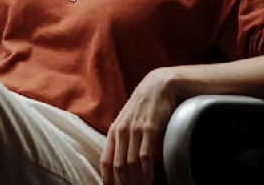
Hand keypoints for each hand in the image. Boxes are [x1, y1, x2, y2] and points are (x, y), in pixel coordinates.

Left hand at [101, 68, 177, 184]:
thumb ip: (125, 139)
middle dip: (124, 183)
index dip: (107, 178)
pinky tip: (149, 180)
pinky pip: (144, 155)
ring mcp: (134, 130)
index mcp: (114, 130)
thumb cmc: (144, 107)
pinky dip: (146, 171)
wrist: (158, 86)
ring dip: (136, 180)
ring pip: (130, 163)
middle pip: (117, 166)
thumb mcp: (129, 121)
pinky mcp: (148, 129)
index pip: (105, 160)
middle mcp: (121, 131)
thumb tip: (125, 162)